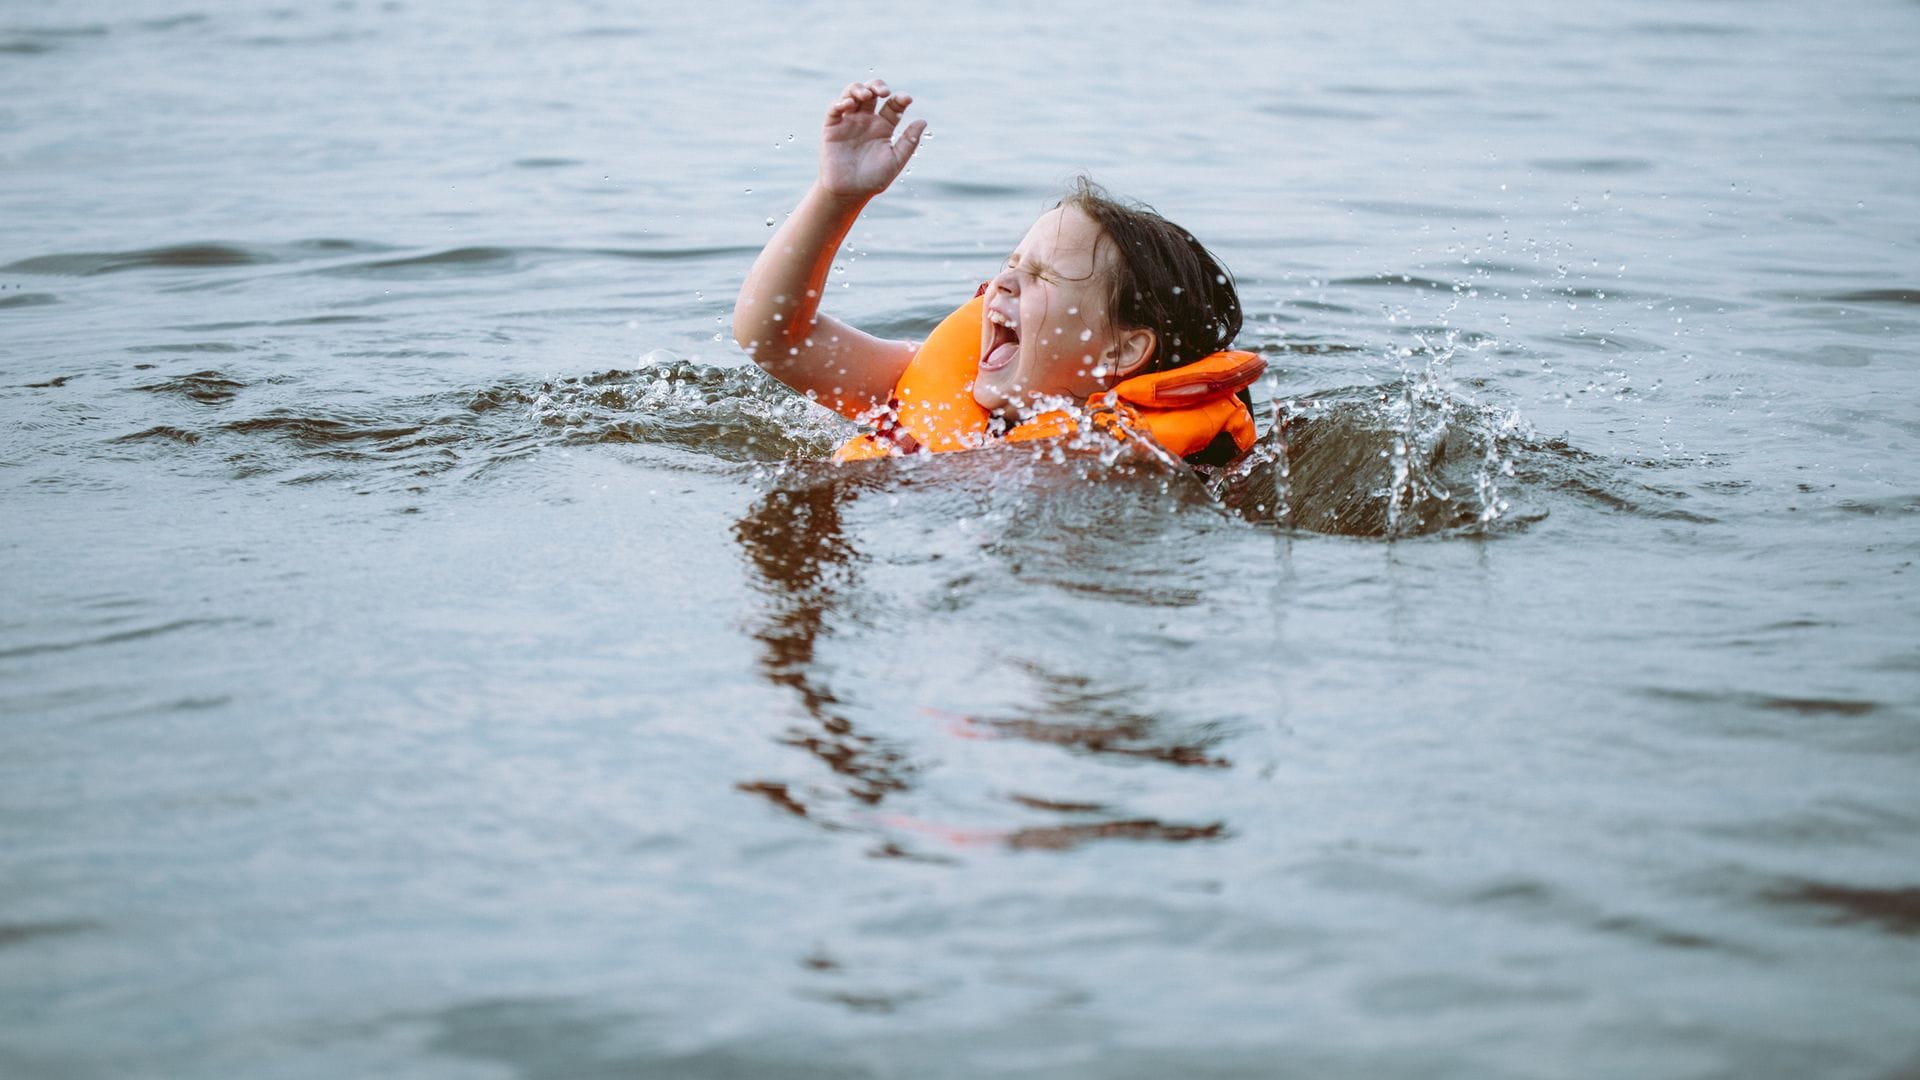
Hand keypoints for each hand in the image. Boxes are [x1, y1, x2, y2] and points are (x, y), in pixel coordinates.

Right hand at [818, 78, 925, 199]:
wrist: (849, 193)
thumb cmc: (874, 179)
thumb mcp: (895, 160)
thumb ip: (909, 141)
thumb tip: (923, 121)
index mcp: (884, 127)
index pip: (893, 105)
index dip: (900, 98)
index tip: (906, 99)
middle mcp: (866, 121)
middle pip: (872, 92)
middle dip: (878, 85)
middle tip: (884, 92)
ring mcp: (849, 122)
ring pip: (852, 93)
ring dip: (859, 88)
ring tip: (866, 95)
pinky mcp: (832, 127)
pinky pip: (834, 109)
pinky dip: (840, 102)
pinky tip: (849, 104)